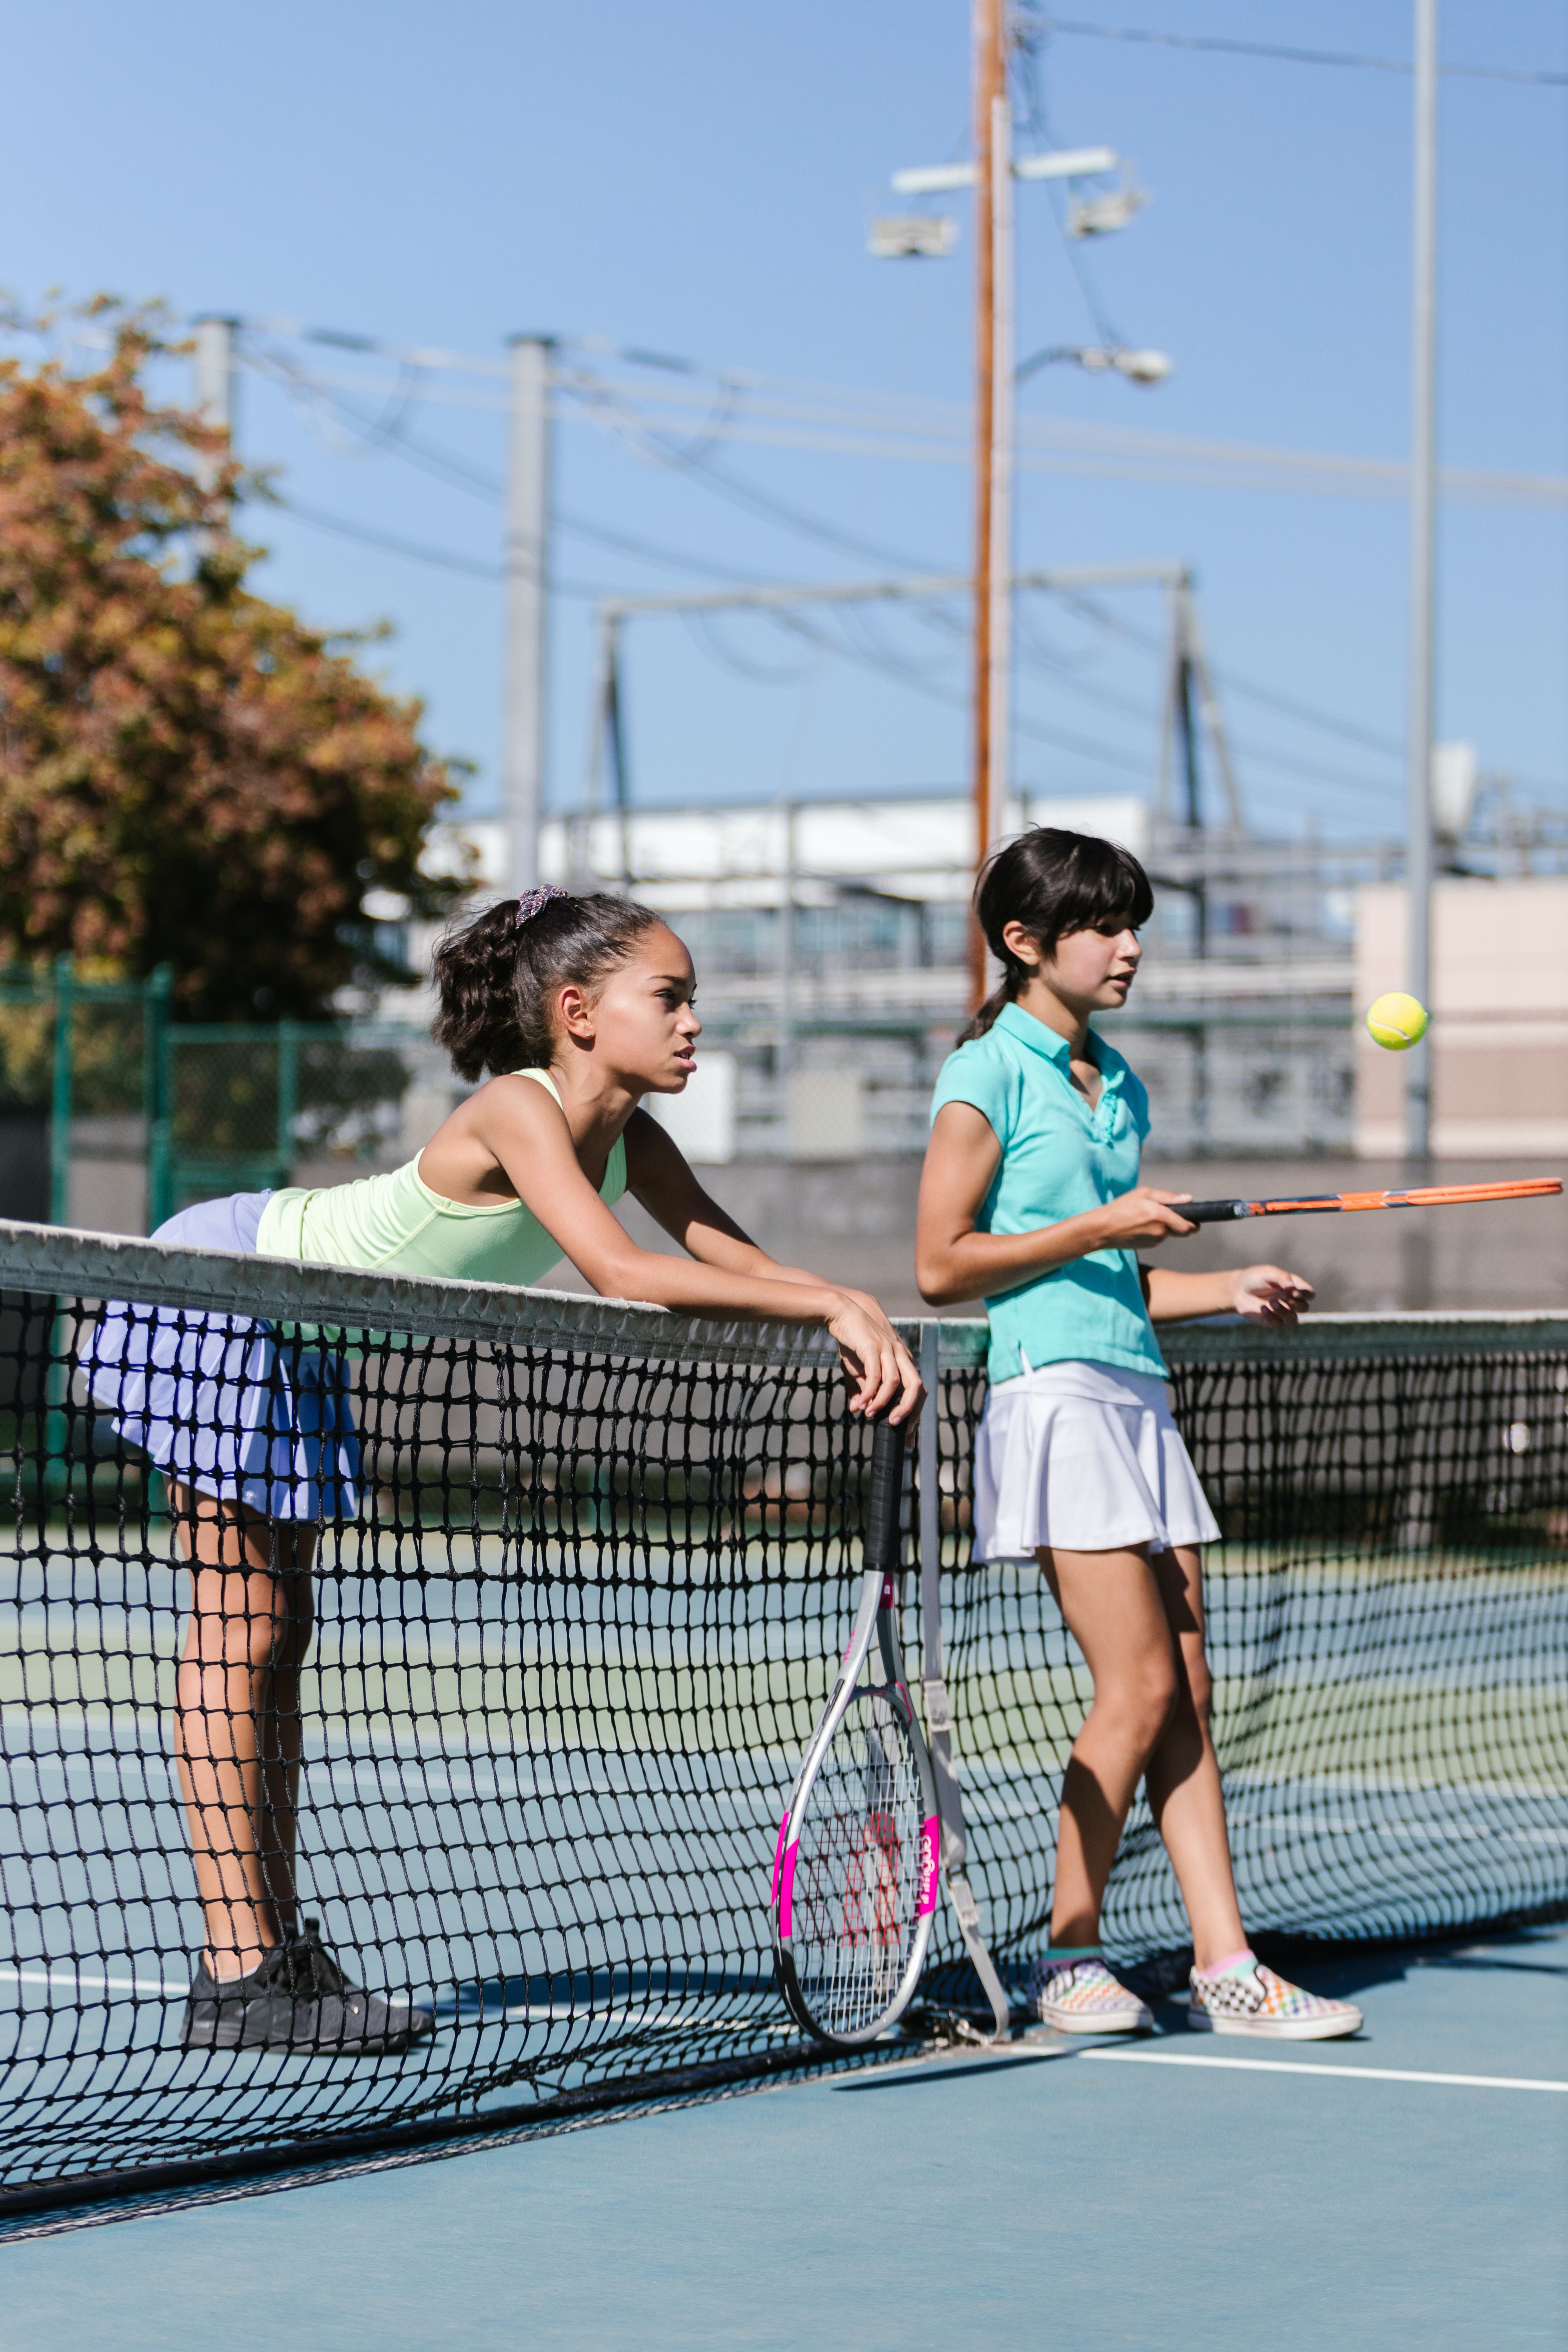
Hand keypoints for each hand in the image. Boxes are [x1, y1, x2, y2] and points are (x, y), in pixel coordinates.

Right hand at [825, 1294, 925, 1423]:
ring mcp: (888, 1349)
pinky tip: (862, 1403)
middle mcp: (900, 1355)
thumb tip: (857, 1410)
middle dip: (910, 1410)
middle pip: (916, 1386)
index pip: (918, 1390)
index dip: (915, 1413)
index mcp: (902, 1360)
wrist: (842, 1311)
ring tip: (871, 1415)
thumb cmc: (853, 1341)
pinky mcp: (872, 1346)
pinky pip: (875, 1374)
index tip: (909, 1437)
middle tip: (897, 1427)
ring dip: (884, 1402)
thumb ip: (860, 1389)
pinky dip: (870, 1392)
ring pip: (896, 1382)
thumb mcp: (857, 1368)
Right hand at [1095, 1187, 1199, 1247]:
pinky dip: (1155, 1231)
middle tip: (1168, 1213)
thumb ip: (1169, 1197)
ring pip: (1169, 1233)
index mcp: (1161, 1215)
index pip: (1189, 1226)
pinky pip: (1159, 1238)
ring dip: (1165, 1226)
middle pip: (1182, 1231)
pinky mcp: (1149, 1246)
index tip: (1196, 1219)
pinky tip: (1141, 1225)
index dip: (1195, 1223)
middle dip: (1180, 1223)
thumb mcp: (1143, 1193)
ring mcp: (1155, 1241)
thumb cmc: (1121, 1207)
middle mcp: (1161, 1231)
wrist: (1102, 1229)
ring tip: (1146, 1217)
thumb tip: (1189, 1199)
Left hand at [1232, 1264, 1314, 1325]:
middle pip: (1304, 1308)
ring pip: (1293, 1320)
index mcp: (1293, 1287)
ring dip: (1284, 1312)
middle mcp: (1291, 1301)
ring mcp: (1282, 1312)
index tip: (1294, 1292)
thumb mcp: (1268, 1273)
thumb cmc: (1255, 1278)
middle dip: (1295, 1303)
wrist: (1237, 1289)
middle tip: (1282, 1296)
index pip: (1309, 1293)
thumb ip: (1281, 1277)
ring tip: (1271, 1302)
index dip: (1306, 1295)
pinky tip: (1263, 1308)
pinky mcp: (1272, 1321)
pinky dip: (1272, 1318)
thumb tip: (1292, 1287)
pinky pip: (1279, 1325)